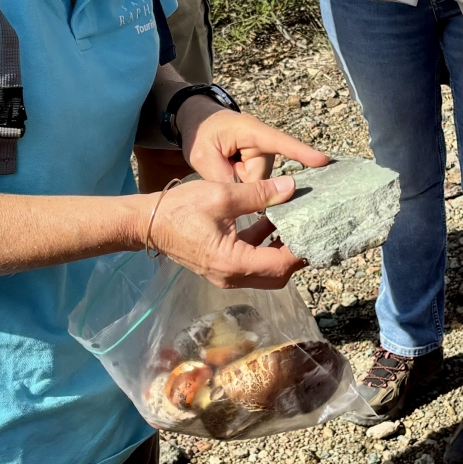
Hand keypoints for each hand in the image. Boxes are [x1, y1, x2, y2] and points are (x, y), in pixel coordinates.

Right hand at [146, 176, 304, 288]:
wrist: (147, 222)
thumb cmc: (180, 209)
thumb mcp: (223, 195)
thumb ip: (259, 193)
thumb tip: (292, 186)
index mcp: (234, 263)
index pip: (281, 265)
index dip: (301, 249)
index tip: (316, 230)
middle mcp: (232, 276)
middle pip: (277, 275)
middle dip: (295, 255)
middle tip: (309, 229)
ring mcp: (226, 274)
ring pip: (265, 271)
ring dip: (280, 250)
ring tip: (294, 223)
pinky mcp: (221, 266)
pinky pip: (251, 262)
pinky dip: (264, 246)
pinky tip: (271, 221)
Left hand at [178, 99, 329, 182]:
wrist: (201, 125)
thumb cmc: (203, 134)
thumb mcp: (203, 156)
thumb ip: (223, 178)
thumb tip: (247, 203)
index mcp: (251, 132)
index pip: (281, 143)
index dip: (302, 153)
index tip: (323, 160)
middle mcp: (264, 143)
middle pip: (263, 180)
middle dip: (242, 181)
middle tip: (221, 166)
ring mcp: (265, 156)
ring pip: (259, 185)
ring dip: (240, 181)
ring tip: (224, 165)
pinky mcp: (263, 166)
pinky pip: (256, 185)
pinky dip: (242, 182)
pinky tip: (230, 169)